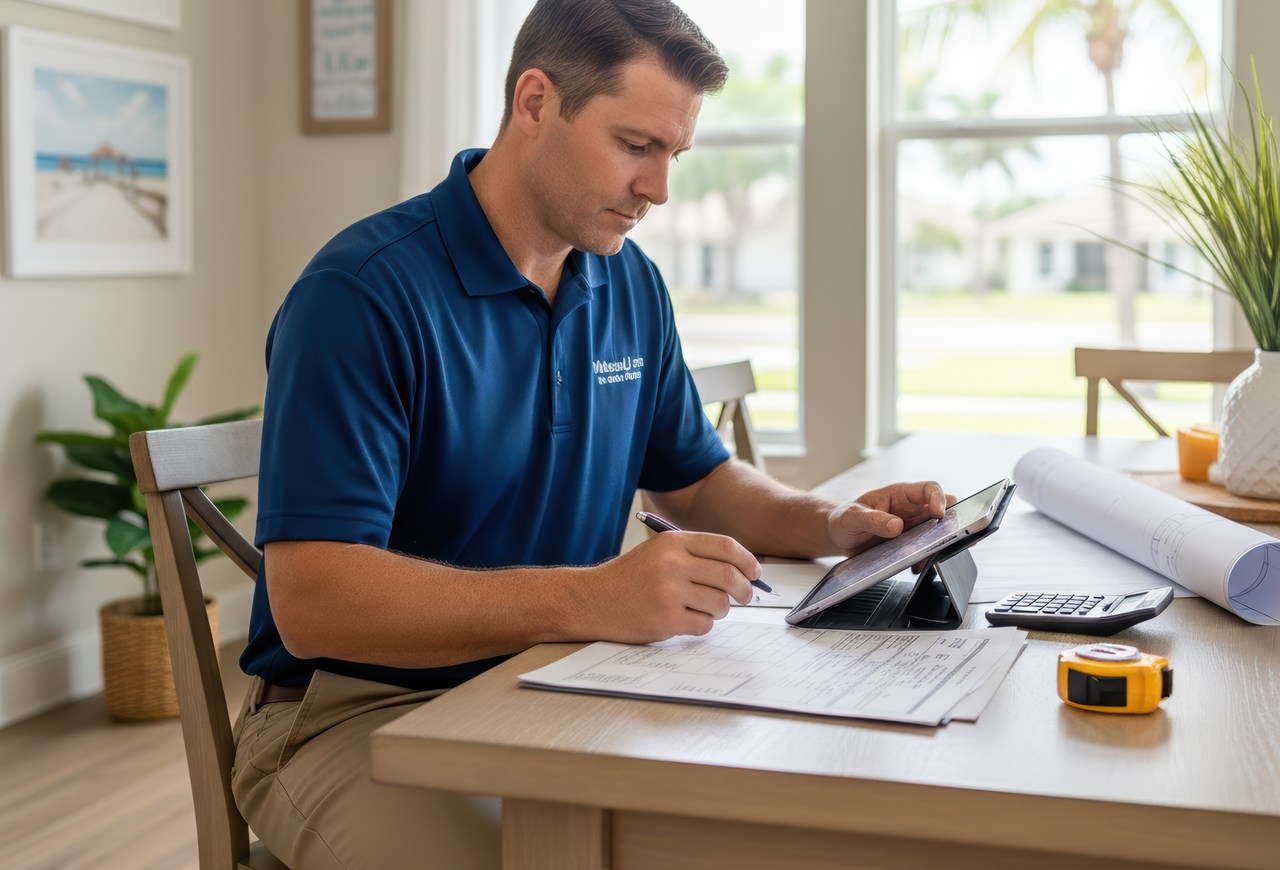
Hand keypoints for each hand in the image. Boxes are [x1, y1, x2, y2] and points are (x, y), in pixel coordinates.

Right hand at [586, 531, 759, 642]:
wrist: (592, 600)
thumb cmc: (630, 578)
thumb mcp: (659, 552)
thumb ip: (696, 556)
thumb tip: (743, 572)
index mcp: (673, 542)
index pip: (725, 547)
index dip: (747, 561)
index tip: (756, 572)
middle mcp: (672, 564)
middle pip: (729, 576)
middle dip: (745, 590)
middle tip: (746, 597)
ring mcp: (669, 592)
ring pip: (720, 603)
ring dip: (719, 610)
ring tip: (702, 608)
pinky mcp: (666, 619)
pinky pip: (704, 625)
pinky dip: (702, 625)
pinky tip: (685, 620)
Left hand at [826, 481, 951, 554]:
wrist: (838, 536)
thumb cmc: (844, 519)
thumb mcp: (852, 517)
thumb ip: (872, 519)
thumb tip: (896, 525)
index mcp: (899, 495)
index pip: (928, 489)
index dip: (939, 499)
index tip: (939, 514)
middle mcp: (911, 510)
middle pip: (942, 510)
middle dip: (952, 522)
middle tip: (952, 536)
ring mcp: (913, 527)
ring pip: (938, 532)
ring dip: (941, 542)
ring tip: (937, 555)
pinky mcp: (910, 544)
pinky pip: (926, 549)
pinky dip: (927, 558)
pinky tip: (917, 567)